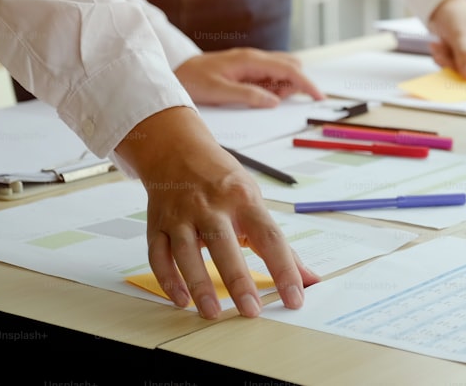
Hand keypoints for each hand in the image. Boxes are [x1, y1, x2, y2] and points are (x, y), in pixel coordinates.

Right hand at [115, 107, 320, 318]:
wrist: (178, 151)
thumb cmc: (223, 181)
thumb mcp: (254, 200)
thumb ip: (277, 242)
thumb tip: (307, 277)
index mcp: (244, 200)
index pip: (269, 238)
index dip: (284, 269)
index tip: (295, 297)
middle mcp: (211, 206)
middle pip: (225, 244)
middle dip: (238, 280)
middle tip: (251, 312)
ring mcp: (181, 215)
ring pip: (187, 252)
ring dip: (199, 284)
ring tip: (213, 313)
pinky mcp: (158, 224)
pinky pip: (159, 254)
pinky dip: (167, 279)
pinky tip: (180, 300)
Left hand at [175, 48, 323, 106]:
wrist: (176, 71)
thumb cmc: (193, 80)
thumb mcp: (218, 92)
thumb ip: (248, 96)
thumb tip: (274, 101)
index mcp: (250, 60)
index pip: (289, 70)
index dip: (307, 84)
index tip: (318, 97)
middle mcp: (254, 57)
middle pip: (291, 66)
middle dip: (294, 85)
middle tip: (280, 102)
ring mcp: (252, 61)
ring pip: (282, 71)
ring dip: (282, 87)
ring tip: (261, 100)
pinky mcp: (248, 68)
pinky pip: (270, 76)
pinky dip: (272, 87)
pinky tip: (258, 96)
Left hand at [426, 0, 465, 80]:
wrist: (444, 10)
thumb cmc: (457, 14)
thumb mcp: (460, 33)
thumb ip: (465, 54)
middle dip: (460, 68)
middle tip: (443, 59)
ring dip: (450, 64)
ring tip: (439, 49)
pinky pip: (458, 71)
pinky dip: (446, 62)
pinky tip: (439, 49)